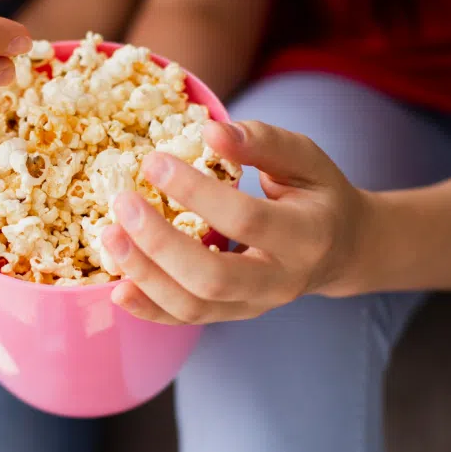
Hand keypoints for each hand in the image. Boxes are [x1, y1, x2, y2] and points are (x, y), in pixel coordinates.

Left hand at [102, 120, 373, 323]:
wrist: (341, 249)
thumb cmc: (317, 193)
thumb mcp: (305, 157)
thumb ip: (262, 141)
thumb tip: (210, 130)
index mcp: (306, 235)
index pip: (244, 219)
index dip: (195, 192)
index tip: (153, 161)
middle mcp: (281, 281)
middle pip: (211, 277)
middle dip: (159, 242)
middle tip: (122, 203)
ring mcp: (255, 305)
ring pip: (193, 307)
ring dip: (145, 275)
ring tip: (108, 237)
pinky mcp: (232, 315)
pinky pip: (186, 320)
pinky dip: (148, 308)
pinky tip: (117, 288)